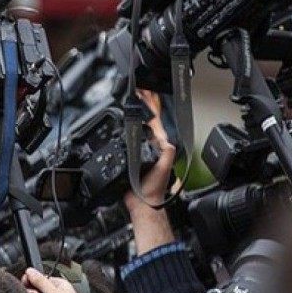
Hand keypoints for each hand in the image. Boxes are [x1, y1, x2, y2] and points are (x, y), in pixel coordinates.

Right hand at [124, 90, 177, 210]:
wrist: (142, 203)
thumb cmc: (153, 188)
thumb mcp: (164, 168)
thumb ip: (166, 152)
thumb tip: (164, 137)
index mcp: (160, 146)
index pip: (155, 121)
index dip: (151, 105)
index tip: (146, 92)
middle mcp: (151, 146)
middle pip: (147, 120)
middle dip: (144, 103)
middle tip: (140, 89)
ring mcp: (141, 150)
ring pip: (138, 126)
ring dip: (137, 112)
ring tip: (135, 98)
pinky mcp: (130, 156)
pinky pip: (129, 137)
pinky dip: (127, 126)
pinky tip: (125, 119)